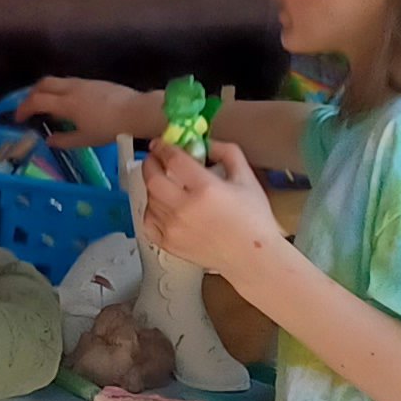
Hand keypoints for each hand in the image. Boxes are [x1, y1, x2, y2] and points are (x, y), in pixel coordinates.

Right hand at [20, 77, 155, 149]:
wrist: (137, 112)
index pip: (36, 100)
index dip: (23, 109)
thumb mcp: (85, 139)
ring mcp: (84, 83)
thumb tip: (49, 140)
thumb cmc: (110, 128)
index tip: (18, 119)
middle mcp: (71, 88)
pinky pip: (70, 83)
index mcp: (66, 103)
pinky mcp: (94, 82)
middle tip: (29, 108)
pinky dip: (60, 91)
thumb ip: (64, 140)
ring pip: (57, 81)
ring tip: (47, 107)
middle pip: (43, 83)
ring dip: (47, 91)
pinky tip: (67, 104)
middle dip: (31, 94)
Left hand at [142, 136, 282, 277]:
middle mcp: (184, 208)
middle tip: (155, 159)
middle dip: (150, 163)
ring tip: (164, 182)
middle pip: (152, 178)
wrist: (251, 257)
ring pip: (149, 198)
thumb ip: (227, 152)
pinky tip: (162, 205)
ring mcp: (173, 228)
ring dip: (153, 186)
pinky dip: (151, 209)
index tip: (160, 144)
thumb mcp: (247, 177)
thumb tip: (205, 144)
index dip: (163, 147)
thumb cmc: (253, 219)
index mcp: (205, 189)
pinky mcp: (168, 243)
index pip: (172, 159)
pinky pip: (147, 220)